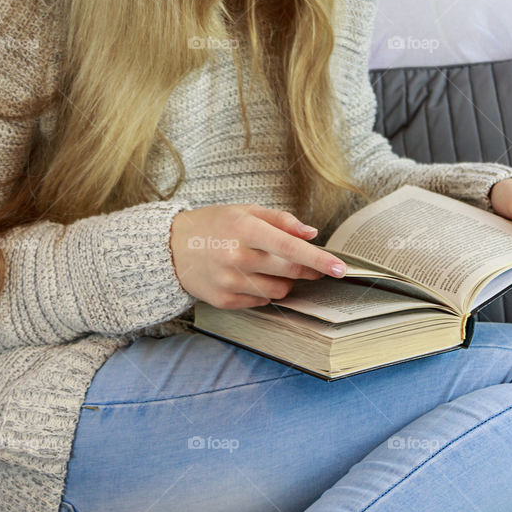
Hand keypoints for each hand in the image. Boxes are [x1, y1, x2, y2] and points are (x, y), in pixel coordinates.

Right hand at [169, 204, 346, 308]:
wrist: (170, 248)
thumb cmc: (214, 225)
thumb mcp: (245, 211)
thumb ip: (281, 220)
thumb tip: (312, 233)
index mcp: (245, 229)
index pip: (291, 247)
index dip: (319, 259)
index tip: (341, 268)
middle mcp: (237, 256)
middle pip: (291, 271)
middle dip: (308, 269)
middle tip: (311, 266)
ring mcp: (229, 281)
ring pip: (280, 290)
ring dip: (286, 281)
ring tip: (269, 267)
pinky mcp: (224, 300)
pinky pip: (262, 301)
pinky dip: (265, 290)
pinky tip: (251, 277)